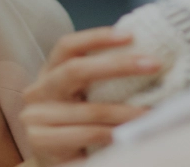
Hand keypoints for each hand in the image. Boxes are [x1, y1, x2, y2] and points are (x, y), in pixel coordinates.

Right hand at [19, 27, 157, 164]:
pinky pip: (85, 134)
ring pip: (89, 109)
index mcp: (50, 73)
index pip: (68, 47)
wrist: (59, 164)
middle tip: (153, 64)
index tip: (130, 35)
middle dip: (118, 65)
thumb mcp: (87, 98)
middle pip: (75, 70)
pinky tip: (128, 135)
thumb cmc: (79, 127)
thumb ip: (102, 81)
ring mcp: (36, 116)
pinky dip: (111, 134)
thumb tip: (144, 58)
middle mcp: (39, 90)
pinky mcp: (40, 140)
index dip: (97, 38)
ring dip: (125, 112)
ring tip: (150, 113)